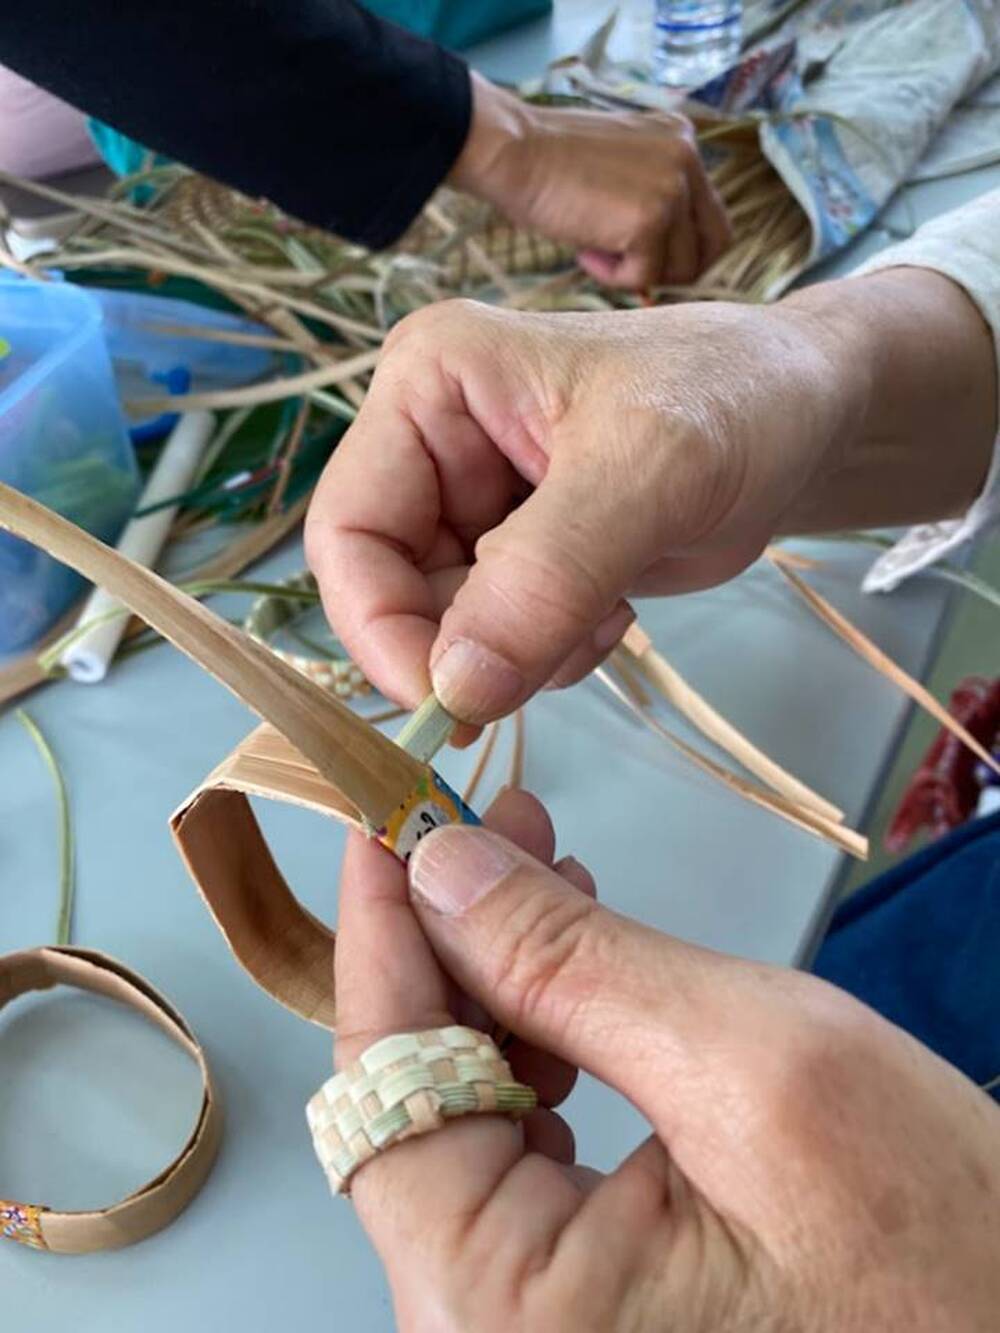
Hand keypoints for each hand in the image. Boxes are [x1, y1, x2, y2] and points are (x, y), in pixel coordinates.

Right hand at [305, 270, 992, 723]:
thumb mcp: (648, 473)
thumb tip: (456, 688)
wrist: (807, 417)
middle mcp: (432, 444)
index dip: (379, 627)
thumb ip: (545, 576)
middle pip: (390, 589)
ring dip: (518, 653)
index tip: (448, 702)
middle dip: (466, 646)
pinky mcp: (517, 556)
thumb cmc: (736, 402)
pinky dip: (546, 654)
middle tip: (561, 650)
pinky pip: (495, 641)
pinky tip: (611, 613)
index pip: (348, 530)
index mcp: (428, 387)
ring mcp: (472, 504)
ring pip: (444, 629)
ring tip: (605, 613)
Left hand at [335, 790, 999, 1331]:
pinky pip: (513, 1159)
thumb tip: (444, 868)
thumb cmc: (944, 1248)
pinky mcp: (578, 1311)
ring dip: (494, 985)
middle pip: (413, 1100)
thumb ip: (573, 961)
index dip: (383, 932)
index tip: (387, 817)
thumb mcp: (753, 1061)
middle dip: (447, 943)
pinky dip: (535, 1049)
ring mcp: (531, 1330)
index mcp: (506, 1313)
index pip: (385, 1087)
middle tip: (487, 828)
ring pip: (459, 1118)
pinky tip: (570, 975)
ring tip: (541, 879)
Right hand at [448, 73, 730, 288]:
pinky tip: (584, 249)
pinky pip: (644, 277)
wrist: (513, 152)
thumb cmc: (548, 163)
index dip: (678, 246)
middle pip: (713, 244)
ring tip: (592, 246)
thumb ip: (650, 195)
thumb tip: (667, 255)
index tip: (637, 250)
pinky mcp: (651, 219)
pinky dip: (612, 277)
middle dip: (674, 269)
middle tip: (629, 266)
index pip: (709, 214)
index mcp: (682, 141)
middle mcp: (688, 158)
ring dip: (635, 271)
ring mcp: (673, 188)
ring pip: (680, 268)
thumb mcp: (617, 167)